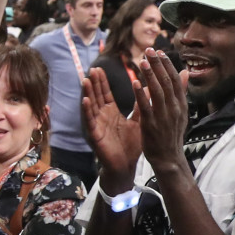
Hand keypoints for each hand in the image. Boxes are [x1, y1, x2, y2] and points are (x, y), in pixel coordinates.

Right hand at [81, 67, 140, 190]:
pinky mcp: (94, 135)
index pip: (105, 94)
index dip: (102, 82)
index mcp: (110, 113)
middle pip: (96, 97)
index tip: (99, 68)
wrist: (126, 166)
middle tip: (92, 69)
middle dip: (93, 83)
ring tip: (86, 80)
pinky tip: (85, 101)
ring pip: (90, 106)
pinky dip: (86, 110)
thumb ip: (142, 104)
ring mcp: (96, 125)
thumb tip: (149, 88)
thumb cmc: (131, 145)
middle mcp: (101, 117)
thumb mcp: (139, 121)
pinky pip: (89, 121)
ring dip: (87, 93)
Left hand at [135, 48, 190, 175]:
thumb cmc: (171, 133)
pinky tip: (135, 83)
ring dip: (149, 75)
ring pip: (157, 91)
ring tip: (142, 61)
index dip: (167, 64)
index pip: (174, 79)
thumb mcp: (180, 112)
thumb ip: (180, 92)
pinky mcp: (152, 124)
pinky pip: (146, 106)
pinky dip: (141, 94)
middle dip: (157, 65)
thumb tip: (185, 73)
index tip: (158, 51)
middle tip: (148, 50)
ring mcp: (163, 116)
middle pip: (166, 81)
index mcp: (180, 104)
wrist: (168, 158)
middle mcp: (174, 108)